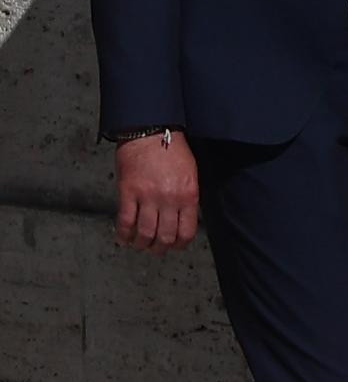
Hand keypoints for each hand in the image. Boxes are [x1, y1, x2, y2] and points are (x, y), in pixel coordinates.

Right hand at [114, 133, 199, 253]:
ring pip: (145, 232)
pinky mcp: (128, 192)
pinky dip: (123, 233)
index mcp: (188, 196)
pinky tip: (123, 238)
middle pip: (165, 236)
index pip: (186, 231)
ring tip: (140, 244)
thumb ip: (187, 198)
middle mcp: (169, 199)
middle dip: (160, 248)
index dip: (180, 244)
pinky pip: (125, 220)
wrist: (150, 132)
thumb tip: (183, 219)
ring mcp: (148, 197)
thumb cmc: (172, 151)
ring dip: (142, 243)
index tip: (175, 246)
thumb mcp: (190, 175)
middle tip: (155, 249)